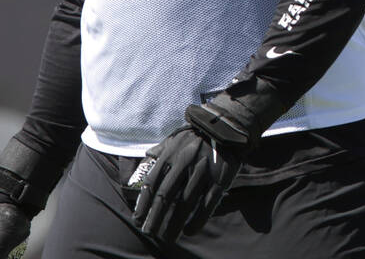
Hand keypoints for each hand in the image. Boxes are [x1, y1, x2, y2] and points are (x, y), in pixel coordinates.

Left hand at [132, 102, 253, 242]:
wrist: (226, 127)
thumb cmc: (197, 136)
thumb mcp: (176, 139)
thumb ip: (161, 150)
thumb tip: (147, 156)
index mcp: (170, 155)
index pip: (152, 183)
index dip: (144, 204)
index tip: (138, 219)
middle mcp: (184, 163)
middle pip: (166, 196)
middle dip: (155, 217)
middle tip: (149, 233)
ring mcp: (202, 172)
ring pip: (185, 203)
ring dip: (174, 223)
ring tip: (167, 238)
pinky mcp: (219, 179)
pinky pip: (207, 204)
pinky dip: (197, 220)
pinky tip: (189, 231)